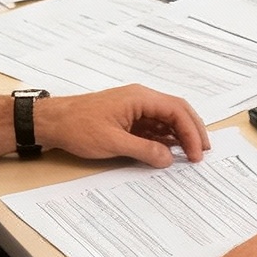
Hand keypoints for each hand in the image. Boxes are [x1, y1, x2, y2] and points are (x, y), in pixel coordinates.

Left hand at [37, 86, 209, 167]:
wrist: (53, 122)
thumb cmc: (79, 127)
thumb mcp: (113, 142)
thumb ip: (144, 150)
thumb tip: (168, 158)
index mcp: (140, 97)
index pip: (177, 110)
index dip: (191, 132)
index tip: (196, 153)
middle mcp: (141, 98)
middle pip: (177, 110)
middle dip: (192, 130)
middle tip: (202, 152)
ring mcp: (134, 107)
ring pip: (166, 118)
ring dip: (180, 134)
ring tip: (189, 154)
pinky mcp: (128, 117)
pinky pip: (153, 124)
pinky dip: (165, 137)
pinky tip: (169, 150)